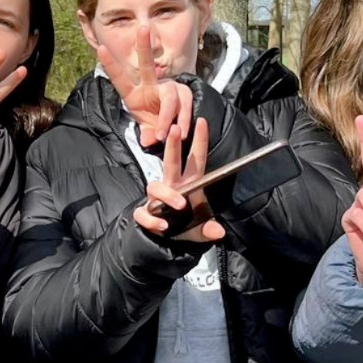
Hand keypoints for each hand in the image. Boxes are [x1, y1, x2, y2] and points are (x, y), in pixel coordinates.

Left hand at [97, 27, 192, 147]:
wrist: (174, 131)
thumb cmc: (154, 127)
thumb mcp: (146, 132)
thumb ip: (146, 135)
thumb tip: (147, 140)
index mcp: (133, 94)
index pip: (120, 79)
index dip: (111, 65)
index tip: (101, 49)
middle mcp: (150, 86)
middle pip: (147, 65)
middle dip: (144, 47)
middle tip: (143, 28)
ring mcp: (168, 88)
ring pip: (170, 96)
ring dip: (167, 116)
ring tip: (165, 134)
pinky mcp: (183, 94)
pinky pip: (185, 105)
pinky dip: (183, 119)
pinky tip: (182, 132)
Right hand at [135, 116, 226, 243]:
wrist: (164, 240)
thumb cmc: (183, 226)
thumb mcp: (199, 230)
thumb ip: (208, 230)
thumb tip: (218, 232)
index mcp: (189, 184)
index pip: (195, 159)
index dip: (199, 140)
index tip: (202, 121)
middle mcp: (172, 186)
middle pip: (171, 161)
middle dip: (173, 145)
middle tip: (175, 130)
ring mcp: (156, 198)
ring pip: (156, 187)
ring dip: (167, 194)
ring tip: (180, 204)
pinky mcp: (145, 213)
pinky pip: (144, 213)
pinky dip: (153, 220)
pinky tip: (163, 225)